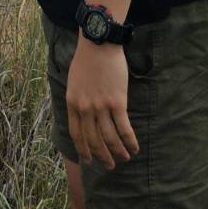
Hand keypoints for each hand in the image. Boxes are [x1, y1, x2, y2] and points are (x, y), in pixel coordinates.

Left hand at [66, 40, 139, 169]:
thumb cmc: (87, 59)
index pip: (76, 134)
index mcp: (73, 103)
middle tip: (109, 165)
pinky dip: (129, 141)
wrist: (99, 43)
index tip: (88, 160)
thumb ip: (77, 99)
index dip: (83, 149)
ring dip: (117, 151)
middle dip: (102, 156)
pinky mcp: (117, 102)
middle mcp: (85, 108)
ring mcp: (101, 106)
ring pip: (109, 138)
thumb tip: (84, 115)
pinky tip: (134, 147)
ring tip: (124, 158)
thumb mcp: (74, 81)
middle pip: (94, 140)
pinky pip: (124, 128)